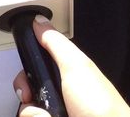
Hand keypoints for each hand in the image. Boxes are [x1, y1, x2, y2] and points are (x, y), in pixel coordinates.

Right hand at [15, 16, 129, 116]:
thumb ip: (56, 43)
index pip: (35, 63)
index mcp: (66, 74)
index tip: (27, 69)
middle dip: (26, 89)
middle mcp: (59, 94)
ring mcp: (56, 111)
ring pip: (27, 107)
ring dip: (33, 110)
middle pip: (26, 86)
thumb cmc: (103, 107)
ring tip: (50, 113)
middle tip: (32, 94)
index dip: (28, 66)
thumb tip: (40, 22)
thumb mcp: (77, 67)